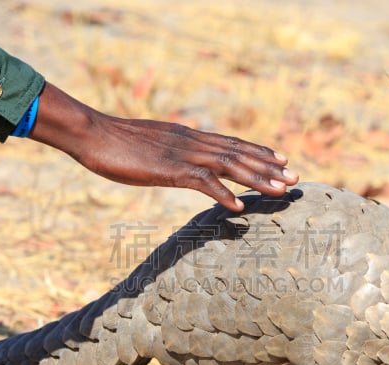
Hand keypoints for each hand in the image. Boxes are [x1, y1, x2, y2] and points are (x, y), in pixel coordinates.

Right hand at [29, 82, 296, 210]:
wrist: (92, 133)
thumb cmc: (115, 142)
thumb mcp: (150, 145)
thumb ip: (170, 151)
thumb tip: (180, 160)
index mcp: (188, 137)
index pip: (231, 143)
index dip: (258, 151)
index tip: (281, 159)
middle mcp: (191, 142)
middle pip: (238, 153)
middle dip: (270, 166)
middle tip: (296, 178)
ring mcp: (182, 154)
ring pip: (229, 165)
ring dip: (258, 178)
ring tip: (282, 191)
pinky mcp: (168, 169)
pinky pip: (202, 182)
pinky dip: (222, 193)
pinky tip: (239, 207)